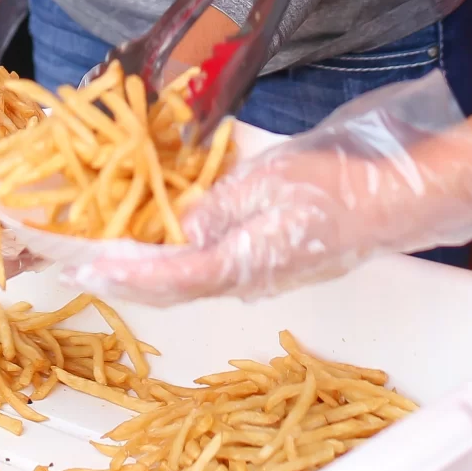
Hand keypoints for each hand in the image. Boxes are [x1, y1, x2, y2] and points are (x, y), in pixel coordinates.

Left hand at [73, 72, 471, 305]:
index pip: (169, 277)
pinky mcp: (269, 265)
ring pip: (188, 282)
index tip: (86, 269)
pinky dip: (176, 262)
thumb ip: (217, 208)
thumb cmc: (334, 187)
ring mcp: (258, 276)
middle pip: (172, 288)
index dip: (125, 275)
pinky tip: (160, 245)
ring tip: (106, 257)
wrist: (392, 206)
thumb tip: (178, 230)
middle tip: (80, 267)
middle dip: (124, 279)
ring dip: (146, 274)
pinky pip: (211, 269)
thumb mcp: (267, 182)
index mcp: (241, 263)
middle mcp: (244, 280)